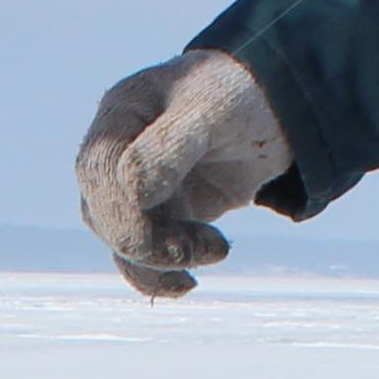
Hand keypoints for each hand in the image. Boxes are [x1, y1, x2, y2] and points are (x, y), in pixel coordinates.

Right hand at [76, 51, 290, 298]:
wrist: (277, 111)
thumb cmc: (241, 95)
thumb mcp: (212, 108)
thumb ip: (170, 145)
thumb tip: (134, 192)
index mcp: (120, 116)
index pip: (100, 172)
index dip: (126, 210)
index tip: (173, 231)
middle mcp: (117, 154)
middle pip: (102, 212)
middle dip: (144, 242)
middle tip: (192, 249)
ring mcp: (134, 189)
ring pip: (122, 241)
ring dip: (160, 261)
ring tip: (215, 249)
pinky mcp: (160, 218)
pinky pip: (142, 258)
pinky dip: (160, 277)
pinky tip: (188, 283)